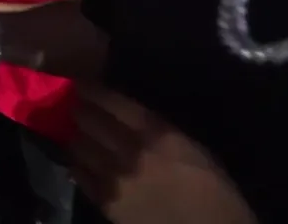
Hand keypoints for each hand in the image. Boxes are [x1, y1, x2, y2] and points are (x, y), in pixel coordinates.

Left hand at [71, 86, 255, 223]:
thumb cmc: (215, 193)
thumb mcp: (195, 150)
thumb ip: (161, 132)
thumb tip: (132, 119)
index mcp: (157, 134)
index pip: (114, 103)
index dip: (93, 91)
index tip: (80, 84)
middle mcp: (130, 150)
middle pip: (90, 121)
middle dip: (79, 111)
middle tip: (72, 107)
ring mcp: (115, 177)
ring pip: (79, 146)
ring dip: (75, 137)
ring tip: (74, 134)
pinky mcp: (107, 203)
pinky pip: (80, 176)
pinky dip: (77, 166)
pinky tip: (77, 163)